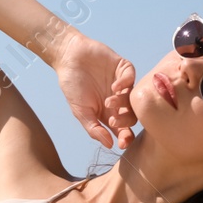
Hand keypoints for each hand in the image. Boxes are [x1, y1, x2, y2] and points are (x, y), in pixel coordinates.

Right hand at [54, 31, 135, 149]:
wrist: (68, 57)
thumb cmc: (72, 85)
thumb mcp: (80, 111)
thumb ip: (93, 128)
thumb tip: (108, 145)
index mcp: (108, 113)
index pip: (123, 129)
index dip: (126, 138)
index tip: (123, 143)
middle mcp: (119, 100)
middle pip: (132, 117)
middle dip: (125, 122)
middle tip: (113, 120)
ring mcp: (123, 84)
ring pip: (134, 99)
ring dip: (123, 103)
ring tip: (108, 101)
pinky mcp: (124, 69)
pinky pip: (133, 79)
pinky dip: (126, 85)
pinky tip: (114, 87)